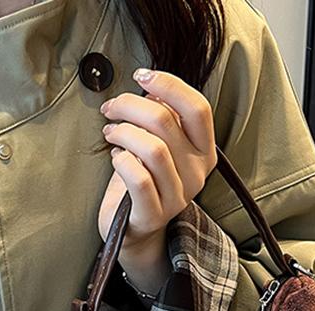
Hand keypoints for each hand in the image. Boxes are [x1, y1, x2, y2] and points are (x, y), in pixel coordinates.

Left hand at [98, 67, 217, 295]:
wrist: (135, 230)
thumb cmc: (144, 180)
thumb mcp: (160, 145)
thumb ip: (163, 118)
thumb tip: (150, 88)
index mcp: (204, 152)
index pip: (197, 108)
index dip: (169, 85)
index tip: (141, 75)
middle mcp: (197, 175)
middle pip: (166, 122)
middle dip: (130, 105)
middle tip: (111, 108)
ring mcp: (177, 197)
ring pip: (152, 148)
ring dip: (123, 132)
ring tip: (110, 133)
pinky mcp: (154, 214)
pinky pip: (138, 178)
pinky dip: (121, 161)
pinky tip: (115, 158)